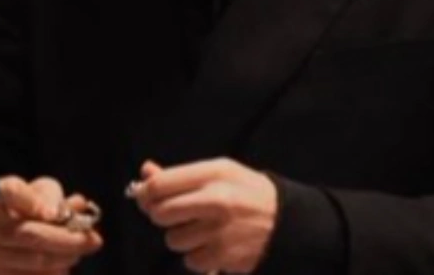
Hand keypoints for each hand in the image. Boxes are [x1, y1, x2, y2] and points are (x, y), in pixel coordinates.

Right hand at [0, 175, 102, 274]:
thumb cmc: (21, 206)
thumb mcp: (35, 190)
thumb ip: (53, 198)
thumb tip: (76, 208)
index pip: (10, 192)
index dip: (36, 202)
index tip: (59, 212)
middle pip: (29, 234)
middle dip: (67, 238)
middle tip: (94, 239)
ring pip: (36, 259)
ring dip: (66, 256)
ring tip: (80, 248)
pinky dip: (56, 272)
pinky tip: (64, 263)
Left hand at [130, 158, 276, 273]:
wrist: (288, 221)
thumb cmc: (246, 192)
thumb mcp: (219, 172)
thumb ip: (180, 174)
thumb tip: (145, 172)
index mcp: (213, 174)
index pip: (160, 185)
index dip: (146, 192)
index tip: (146, 195)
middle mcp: (215, 201)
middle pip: (160, 213)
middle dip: (160, 215)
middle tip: (174, 214)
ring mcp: (220, 231)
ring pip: (173, 239)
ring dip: (180, 237)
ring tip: (200, 229)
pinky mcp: (225, 257)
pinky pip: (190, 260)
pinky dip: (196, 255)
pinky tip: (211, 244)